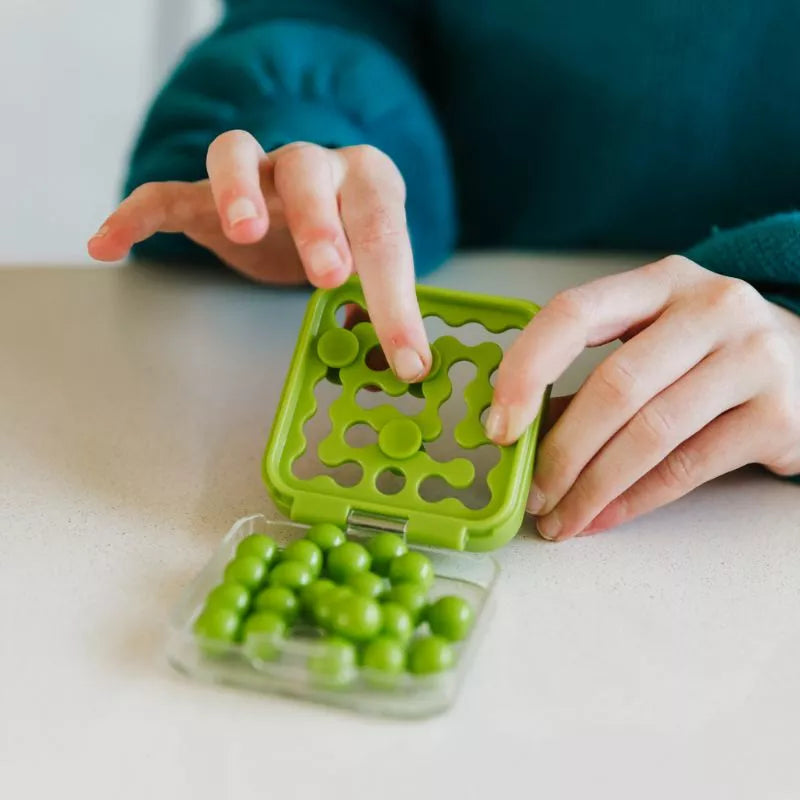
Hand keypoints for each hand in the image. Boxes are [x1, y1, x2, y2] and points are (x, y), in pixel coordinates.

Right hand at [87, 132, 430, 381]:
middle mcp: (311, 165)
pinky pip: (163, 194)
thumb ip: (387, 306)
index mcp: (367, 181)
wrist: (309, 204)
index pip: (383, 233)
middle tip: (329, 273)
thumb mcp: (374, 268)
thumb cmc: (349, 236)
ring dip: (237, 189)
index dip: (395, 297)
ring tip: (241, 231)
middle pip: (307, 169)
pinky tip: (108, 246)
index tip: (406, 358)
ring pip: (235, 154)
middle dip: (318, 220)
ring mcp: (254, 174)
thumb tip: (413, 370)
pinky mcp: (203, 196)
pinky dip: (135, 215)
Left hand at [485, 255, 799, 540]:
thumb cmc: (713, 354)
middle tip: (532, 494)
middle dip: (561, 452)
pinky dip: (636, 499)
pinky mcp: (779, 415)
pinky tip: (604, 516)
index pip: (574, 313)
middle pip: (614, 385)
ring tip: (561, 518)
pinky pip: (688, 467)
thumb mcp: (655, 344)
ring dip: (594, 487)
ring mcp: (753, 359)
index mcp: (662, 281)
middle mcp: (711, 308)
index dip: (526, 370)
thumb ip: (593, 380)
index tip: (499, 426)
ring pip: (650, 433)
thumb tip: (522, 433)